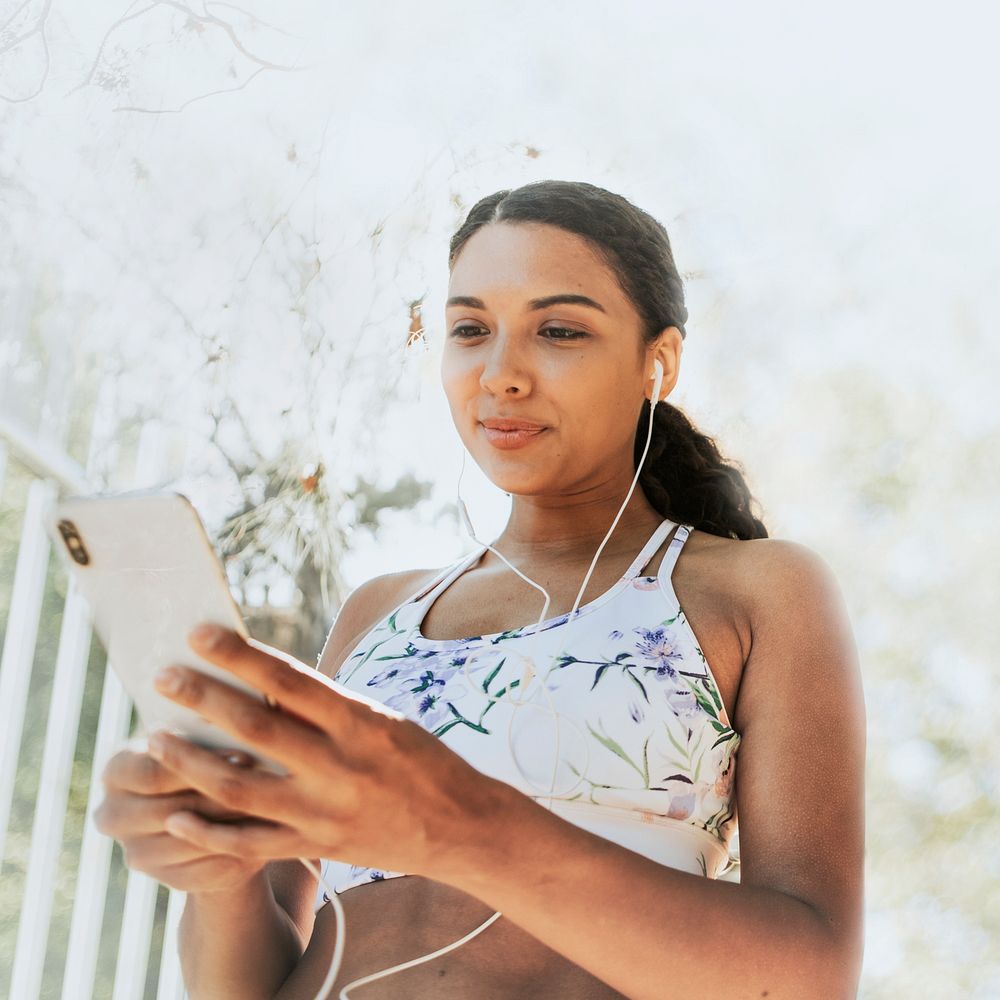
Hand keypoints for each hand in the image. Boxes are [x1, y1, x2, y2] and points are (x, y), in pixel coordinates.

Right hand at [94, 740, 270, 893]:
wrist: (210, 802)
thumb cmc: (209, 750)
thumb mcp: (204, 735)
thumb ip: (209, 735)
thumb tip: (242, 738)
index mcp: (116, 769)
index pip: (151, 774)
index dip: (200, 767)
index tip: (245, 758)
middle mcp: (112, 814)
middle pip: (170, 812)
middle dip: (222, 799)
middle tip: (267, 790)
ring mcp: (135, 852)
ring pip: (191, 845)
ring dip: (232, 830)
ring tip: (273, 813)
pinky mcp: (165, 879)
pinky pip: (204, 872)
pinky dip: (235, 856)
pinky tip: (265, 840)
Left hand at [144, 624, 507, 879]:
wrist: (460, 828)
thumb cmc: (422, 761)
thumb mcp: (382, 721)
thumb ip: (326, 708)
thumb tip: (262, 684)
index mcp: (360, 722)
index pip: (288, 679)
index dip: (239, 655)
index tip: (198, 633)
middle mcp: (339, 765)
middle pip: (254, 727)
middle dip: (201, 699)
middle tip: (161, 678)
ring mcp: (324, 811)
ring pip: (240, 787)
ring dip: (190, 762)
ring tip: (153, 741)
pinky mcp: (316, 847)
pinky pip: (251, 843)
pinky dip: (209, 830)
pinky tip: (176, 814)